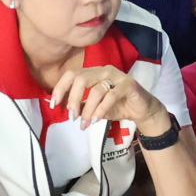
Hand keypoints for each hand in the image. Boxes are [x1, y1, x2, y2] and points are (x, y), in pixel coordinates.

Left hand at [49, 65, 166, 130]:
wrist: (142, 110)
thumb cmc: (117, 106)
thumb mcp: (94, 107)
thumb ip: (80, 105)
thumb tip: (63, 109)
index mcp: (93, 72)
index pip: (71, 74)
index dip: (60, 88)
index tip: (53, 105)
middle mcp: (103, 70)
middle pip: (80, 79)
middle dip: (72, 99)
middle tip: (71, 116)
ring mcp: (117, 76)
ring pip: (96, 90)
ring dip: (87, 110)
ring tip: (85, 124)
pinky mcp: (128, 85)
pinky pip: (110, 96)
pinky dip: (101, 109)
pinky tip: (96, 120)